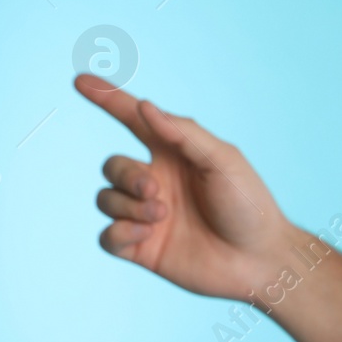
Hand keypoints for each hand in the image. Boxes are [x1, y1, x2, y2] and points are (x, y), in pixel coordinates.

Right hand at [77, 74, 294, 300]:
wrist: (261, 260)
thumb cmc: (250, 206)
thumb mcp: (223, 161)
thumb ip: (184, 133)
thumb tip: (146, 106)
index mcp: (176, 155)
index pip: (134, 121)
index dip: (108, 100)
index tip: (80, 81)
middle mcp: (157, 182)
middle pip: (113, 165)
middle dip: (125, 174)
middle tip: (156, 190)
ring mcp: (148, 215)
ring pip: (106, 199)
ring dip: (128, 205)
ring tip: (163, 215)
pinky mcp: (143, 248)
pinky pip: (106, 237)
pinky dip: (119, 232)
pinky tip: (148, 234)